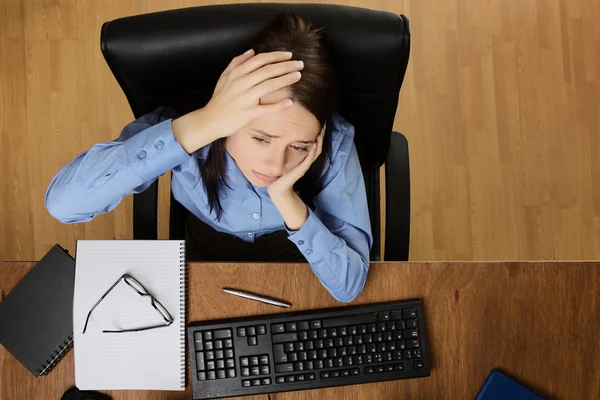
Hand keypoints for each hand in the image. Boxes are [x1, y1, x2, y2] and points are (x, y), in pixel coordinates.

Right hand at [173, 49, 303, 152]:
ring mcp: (245, 98)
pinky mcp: (248, 113)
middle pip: (267, 71)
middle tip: (300, 64)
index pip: (260, 60)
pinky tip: (290, 102)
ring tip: (298, 76)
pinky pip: (266, 108)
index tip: (289, 55)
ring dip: (285, 80)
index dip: (276, 56)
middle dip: (286, 66)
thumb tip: (252, 51)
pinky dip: (279, 105)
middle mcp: (241, 83)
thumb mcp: (224, 76)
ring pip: (269, 86)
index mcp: (237, 73)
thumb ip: (237, 62)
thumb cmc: (220, 99)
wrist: (210, 120)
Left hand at [267, 123, 324, 197]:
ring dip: (319, 142)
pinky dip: (312, 152)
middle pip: (317, 146)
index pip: (314, 144)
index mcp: (303, 159)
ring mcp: (304, 166)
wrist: (277, 190)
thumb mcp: (283, 161)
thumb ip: (285, 152)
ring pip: (315, 152)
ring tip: (321, 132)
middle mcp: (305, 162)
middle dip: (320, 135)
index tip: (319, 123)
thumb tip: (282, 138)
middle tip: (323, 123)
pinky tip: (313, 144)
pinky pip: (308, 160)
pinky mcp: (300, 171)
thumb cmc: (279, 175)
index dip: (317, 134)